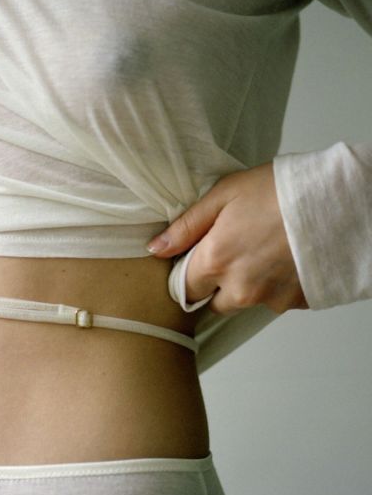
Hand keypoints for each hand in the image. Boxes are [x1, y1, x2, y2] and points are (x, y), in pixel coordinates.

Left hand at [146, 162, 309, 315]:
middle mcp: (240, 289)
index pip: (185, 289)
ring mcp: (270, 299)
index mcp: (216, 261)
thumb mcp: (224, 194)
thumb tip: (156, 248)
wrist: (337, 202)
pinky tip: (285, 256)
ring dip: (248, 284)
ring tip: (265, 248)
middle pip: (215, 301)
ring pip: (246, 301)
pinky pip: (276, 300)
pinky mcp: (296, 303)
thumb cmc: (282, 191)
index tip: (199, 257)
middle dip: (218, 283)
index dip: (189, 274)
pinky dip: (277, 284)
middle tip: (236, 249)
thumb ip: (187, 226)